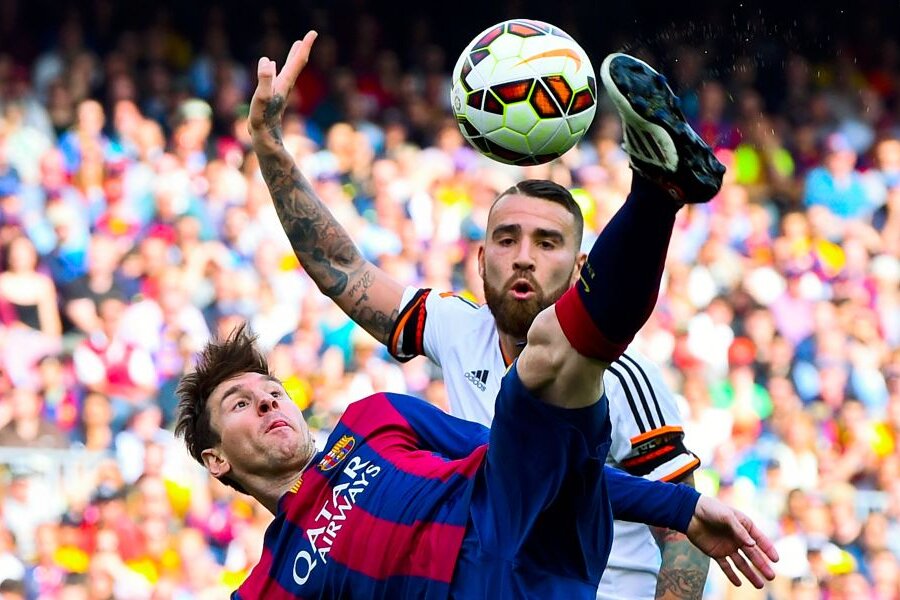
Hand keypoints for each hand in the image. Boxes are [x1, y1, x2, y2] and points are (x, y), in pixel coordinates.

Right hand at [249, 30, 317, 148]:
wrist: (265, 140)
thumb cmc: (263, 121)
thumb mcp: (262, 99)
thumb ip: (265, 80)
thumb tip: (267, 61)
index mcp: (284, 84)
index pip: (297, 62)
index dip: (304, 46)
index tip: (313, 33)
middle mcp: (284, 86)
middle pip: (296, 64)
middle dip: (302, 49)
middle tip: (311, 35)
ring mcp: (278, 92)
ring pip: (289, 70)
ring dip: (293, 57)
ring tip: (297, 45)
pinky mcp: (272, 98)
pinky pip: (278, 77)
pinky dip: (278, 67)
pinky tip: (273, 65)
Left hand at [685, 496, 778, 588]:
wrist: (690, 512)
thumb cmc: (711, 509)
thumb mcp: (727, 516)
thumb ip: (740, 531)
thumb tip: (753, 545)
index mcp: (744, 526)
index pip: (759, 539)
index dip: (768, 549)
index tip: (776, 560)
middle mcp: (738, 538)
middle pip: (752, 554)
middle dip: (762, 565)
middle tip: (771, 576)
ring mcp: (727, 546)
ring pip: (741, 563)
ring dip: (750, 573)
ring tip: (760, 585)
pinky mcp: (716, 553)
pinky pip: (725, 566)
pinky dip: (731, 575)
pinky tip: (739, 583)